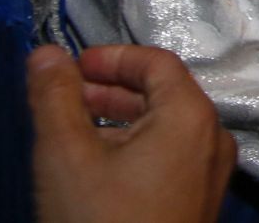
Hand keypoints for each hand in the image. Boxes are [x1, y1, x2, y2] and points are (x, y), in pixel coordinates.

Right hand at [27, 44, 235, 222]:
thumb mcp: (66, 155)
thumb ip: (55, 98)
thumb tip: (46, 55)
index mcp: (192, 117)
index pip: (157, 62)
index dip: (112, 57)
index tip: (72, 65)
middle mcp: (212, 140)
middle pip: (163, 92)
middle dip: (111, 89)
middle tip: (65, 96)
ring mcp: (210, 175)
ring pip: (165, 127)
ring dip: (120, 119)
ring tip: (73, 130)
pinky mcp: (198, 203)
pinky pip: (170, 157)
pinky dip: (135, 148)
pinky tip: (97, 167)